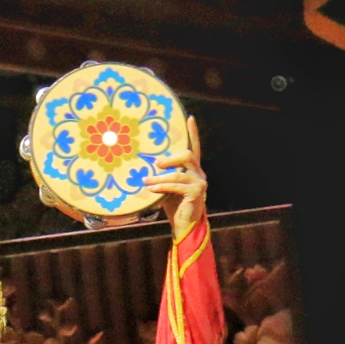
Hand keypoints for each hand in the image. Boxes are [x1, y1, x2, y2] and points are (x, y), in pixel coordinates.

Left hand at [143, 117, 206, 239]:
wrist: (184, 225)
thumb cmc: (173, 206)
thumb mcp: (166, 187)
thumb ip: (162, 176)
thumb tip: (144, 168)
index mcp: (193, 170)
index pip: (194, 147)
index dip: (193, 133)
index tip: (190, 118)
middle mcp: (199, 174)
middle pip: (187, 155)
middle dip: (170, 158)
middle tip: (156, 164)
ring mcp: (200, 183)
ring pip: (179, 173)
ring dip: (160, 177)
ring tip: (147, 181)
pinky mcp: (197, 193)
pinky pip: (177, 185)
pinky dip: (162, 186)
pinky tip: (152, 188)